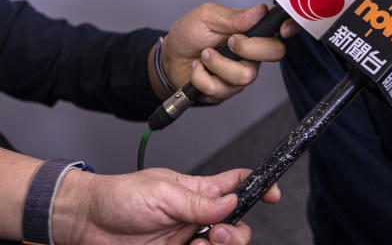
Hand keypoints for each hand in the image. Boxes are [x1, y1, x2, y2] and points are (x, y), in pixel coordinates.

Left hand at [53, 167, 280, 244]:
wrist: (85, 224)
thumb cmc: (119, 198)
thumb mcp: (162, 192)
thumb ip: (198, 201)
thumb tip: (231, 201)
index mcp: (199, 192)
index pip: (238, 185)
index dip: (259, 187)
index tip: (272, 195)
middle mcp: (197, 217)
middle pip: (237, 226)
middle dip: (236, 233)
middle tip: (216, 233)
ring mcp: (186, 240)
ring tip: (199, 244)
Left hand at [160, 3, 300, 102]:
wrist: (169, 59)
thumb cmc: (189, 34)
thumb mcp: (207, 16)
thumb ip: (233, 16)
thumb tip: (259, 10)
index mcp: (252, 29)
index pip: (282, 26)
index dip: (291, 27)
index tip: (284, 30)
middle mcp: (253, 51)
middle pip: (275, 53)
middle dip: (249, 49)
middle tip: (229, 42)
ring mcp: (243, 70)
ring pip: (246, 75)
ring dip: (218, 65)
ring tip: (205, 56)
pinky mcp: (229, 89)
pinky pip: (223, 89)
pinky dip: (202, 78)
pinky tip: (198, 69)